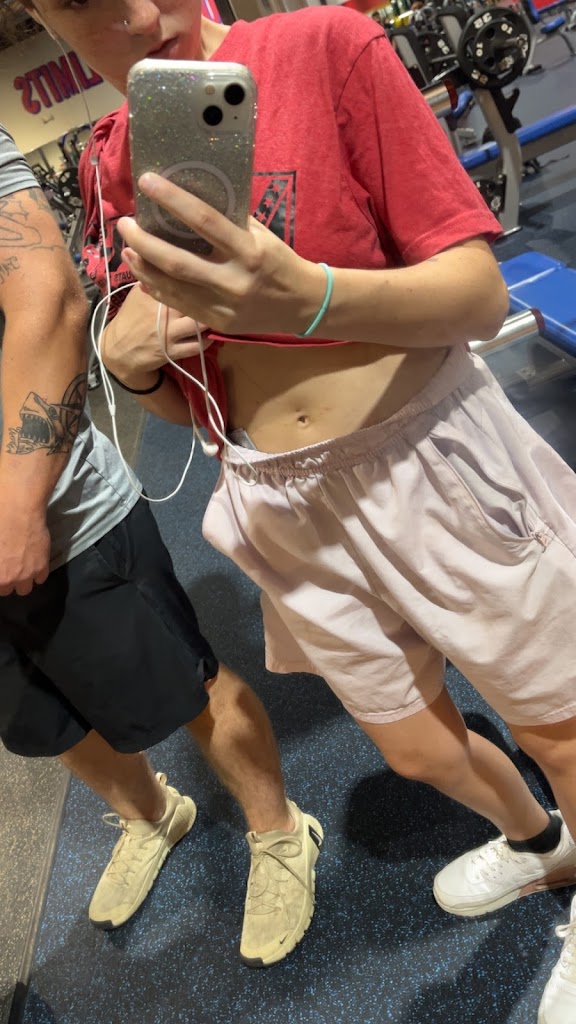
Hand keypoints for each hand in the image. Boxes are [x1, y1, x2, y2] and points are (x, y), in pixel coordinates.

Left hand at [0, 498, 49, 595]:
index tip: (1, 569)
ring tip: (22, 568)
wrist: (17, 511)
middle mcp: (6, 579)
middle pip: (5, 590)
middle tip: (7, 567)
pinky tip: (34, 562)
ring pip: (23, 589)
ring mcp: (24, 575)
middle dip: (6, 581)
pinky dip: (37, 574)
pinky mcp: (41, 568)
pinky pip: (40, 579)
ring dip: (22, 581)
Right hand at [100, 281, 212, 382]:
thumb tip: (166, 255)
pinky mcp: (172, 352)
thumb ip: (152, 275)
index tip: (210, 272)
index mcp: (154, 294)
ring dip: (212, 319)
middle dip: (211, 297)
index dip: (197, 276)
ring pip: (199, 324)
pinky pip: (197, 346)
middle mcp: (163, 313)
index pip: (179, 280)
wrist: (119, 350)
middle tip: (223, 294)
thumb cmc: (130, 317)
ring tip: (220, 314)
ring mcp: (168, 334)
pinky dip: (208, 340)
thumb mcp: (137, 293)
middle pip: (194, 300)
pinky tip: (211, 334)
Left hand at [117, 173, 326, 336]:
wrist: (302, 305)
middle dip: (144, 241)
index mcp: (248, 252)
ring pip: (172, 287)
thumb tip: (192, 198)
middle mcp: (233, 281)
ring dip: (143, 267)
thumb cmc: (279, 262)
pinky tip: (143, 275)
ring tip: (127, 249)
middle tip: (125, 224)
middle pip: (176, 261)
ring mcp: (224, 306)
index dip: (172, 200)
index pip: (204, 220)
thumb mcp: (261, 236)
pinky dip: (157, 288)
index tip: (147, 182)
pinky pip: (179, 305)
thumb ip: (230, 221)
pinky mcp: (217, 323)